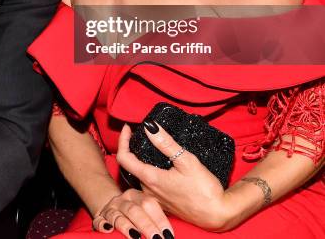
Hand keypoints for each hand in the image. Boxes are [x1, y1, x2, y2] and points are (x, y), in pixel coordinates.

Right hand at [92, 189, 172, 237]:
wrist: (111, 207)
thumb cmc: (135, 214)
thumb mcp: (145, 211)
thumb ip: (156, 221)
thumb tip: (170, 236)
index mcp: (136, 196)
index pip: (149, 204)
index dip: (160, 220)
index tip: (168, 235)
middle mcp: (122, 200)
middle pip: (134, 210)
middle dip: (146, 226)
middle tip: (156, 238)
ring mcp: (110, 209)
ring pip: (118, 216)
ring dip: (127, 227)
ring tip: (136, 236)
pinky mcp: (100, 218)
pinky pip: (99, 221)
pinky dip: (103, 225)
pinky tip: (108, 229)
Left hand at [116, 123, 233, 230]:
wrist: (218, 215)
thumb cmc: (204, 190)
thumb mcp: (186, 161)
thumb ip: (166, 143)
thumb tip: (150, 126)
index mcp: (150, 179)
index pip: (124, 158)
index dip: (122, 140)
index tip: (128, 128)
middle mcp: (148, 191)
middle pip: (131, 167)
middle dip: (132, 149)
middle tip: (138, 134)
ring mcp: (155, 199)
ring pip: (141, 176)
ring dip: (141, 160)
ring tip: (149, 147)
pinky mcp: (164, 203)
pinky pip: (150, 185)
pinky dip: (149, 171)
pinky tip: (160, 165)